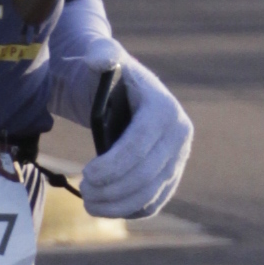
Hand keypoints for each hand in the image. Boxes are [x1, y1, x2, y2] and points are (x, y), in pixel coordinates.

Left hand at [81, 55, 194, 219]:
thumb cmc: (108, 74)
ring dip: (119, 204)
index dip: (113, 165)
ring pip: (151, 193)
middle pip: (146, 174)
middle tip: (83, 192)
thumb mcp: (103, 56)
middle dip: (112, 189)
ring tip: (89, 203)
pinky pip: (155, 201)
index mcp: (163, 108)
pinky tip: (108, 209)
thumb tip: (100, 58)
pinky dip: (131, 210)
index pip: (139, 146)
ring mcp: (179, 157)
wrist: (121, 91)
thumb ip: (101, 53)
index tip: (86, 174)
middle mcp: (180, 134)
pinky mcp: (172, 174)